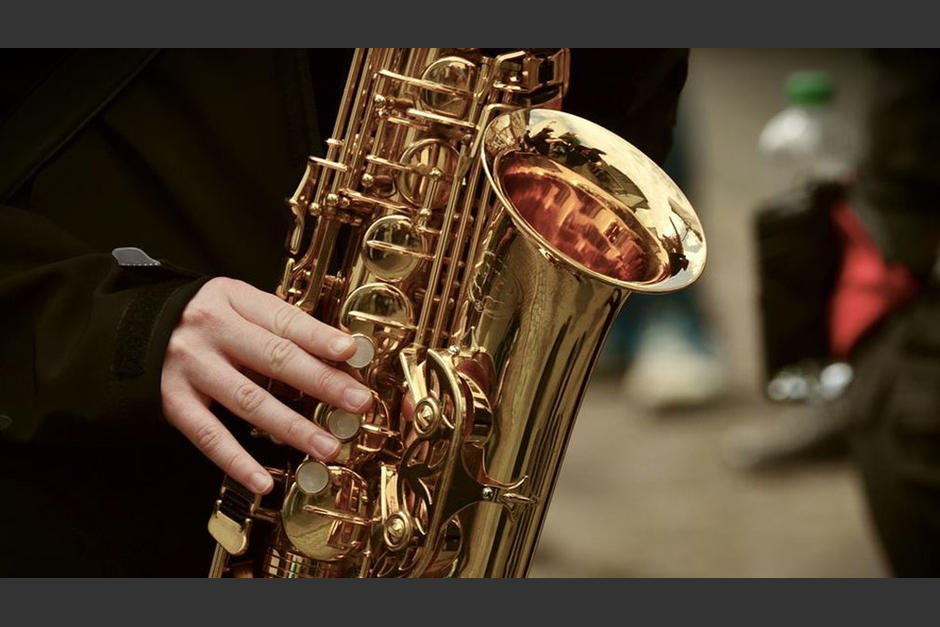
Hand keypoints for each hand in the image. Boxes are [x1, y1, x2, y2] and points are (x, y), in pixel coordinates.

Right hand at [160, 277, 371, 494]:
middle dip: (322, 383)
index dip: (319, 337)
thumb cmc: (198, 319)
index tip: (351, 352)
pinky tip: (264, 480)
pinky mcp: (172, 402)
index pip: (284, 319)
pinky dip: (238, 461)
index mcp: (232, 300)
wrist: (126, 328)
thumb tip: (336, 356)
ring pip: (249, 401)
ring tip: (327, 446)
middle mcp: (211, 331)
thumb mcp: (235, 304)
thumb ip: (277, 325)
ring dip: (293, 427)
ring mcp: (190, 368)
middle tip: (357, 402)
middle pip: (275, 359)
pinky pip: (209, 436)